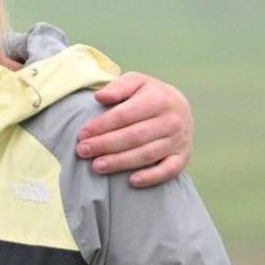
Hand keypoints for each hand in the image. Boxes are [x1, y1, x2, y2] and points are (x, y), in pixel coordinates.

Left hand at [76, 72, 191, 186]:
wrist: (179, 107)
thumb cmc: (148, 95)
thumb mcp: (135, 82)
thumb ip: (118, 87)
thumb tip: (100, 96)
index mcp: (159, 99)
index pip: (125, 115)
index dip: (101, 125)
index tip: (81, 134)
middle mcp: (172, 120)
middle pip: (134, 136)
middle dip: (105, 145)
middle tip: (82, 151)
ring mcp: (179, 140)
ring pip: (147, 154)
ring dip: (120, 162)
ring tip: (96, 166)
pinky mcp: (183, 156)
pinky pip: (169, 170)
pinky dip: (152, 177)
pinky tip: (132, 181)